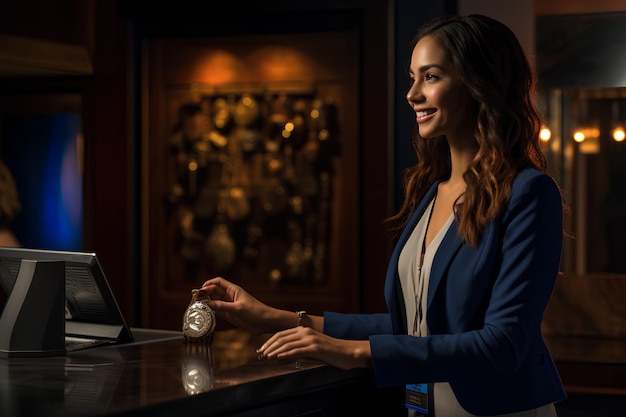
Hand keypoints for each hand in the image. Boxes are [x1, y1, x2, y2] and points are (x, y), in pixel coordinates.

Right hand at [200, 277, 283, 333]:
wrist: (265, 322)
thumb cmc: (256, 311)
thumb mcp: (238, 308)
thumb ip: (222, 306)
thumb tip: (207, 304)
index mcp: (233, 290)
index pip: (218, 282)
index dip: (208, 284)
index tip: (201, 290)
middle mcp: (230, 297)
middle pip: (214, 292)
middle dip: (205, 295)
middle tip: (196, 301)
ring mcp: (229, 306)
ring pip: (214, 302)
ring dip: (207, 304)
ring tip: (198, 308)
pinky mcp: (229, 315)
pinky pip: (217, 311)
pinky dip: (211, 312)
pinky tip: (205, 315)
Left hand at [256, 326, 371, 369]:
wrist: (347, 352)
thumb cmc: (330, 352)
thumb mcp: (311, 349)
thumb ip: (298, 350)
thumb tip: (282, 357)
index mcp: (303, 330)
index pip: (281, 334)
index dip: (269, 342)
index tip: (261, 350)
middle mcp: (305, 332)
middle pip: (281, 338)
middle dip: (269, 347)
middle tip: (260, 355)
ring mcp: (310, 339)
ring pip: (287, 344)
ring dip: (274, 351)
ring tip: (266, 357)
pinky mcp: (315, 348)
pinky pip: (297, 350)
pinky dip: (285, 354)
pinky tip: (278, 358)